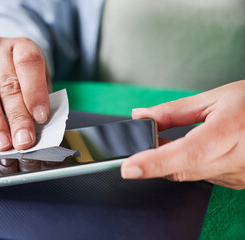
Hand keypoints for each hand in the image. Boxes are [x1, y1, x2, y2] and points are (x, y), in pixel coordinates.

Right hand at [0, 37, 50, 150]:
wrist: (3, 60)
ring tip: (2, 142)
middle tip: (23, 140)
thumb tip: (37, 127)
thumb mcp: (41, 81)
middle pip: (7, 83)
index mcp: (22, 46)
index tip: (40, 117)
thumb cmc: (25, 75)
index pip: (29, 63)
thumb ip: (40, 100)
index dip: (35, 91)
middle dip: (16, 117)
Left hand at [121, 80, 244, 189]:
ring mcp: (240, 175)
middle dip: (155, 161)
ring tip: (174, 140)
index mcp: (231, 131)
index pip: (187, 153)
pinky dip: (189, 165)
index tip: (129, 167)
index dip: (155, 162)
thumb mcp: (214, 98)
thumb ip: (173, 111)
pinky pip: (202, 177)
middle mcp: (239, 159)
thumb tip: (141, 116)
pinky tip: (194, 151)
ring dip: (173, 161)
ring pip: (189, 175)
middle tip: (141, 146)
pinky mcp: (238, 182)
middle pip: (182, 170)